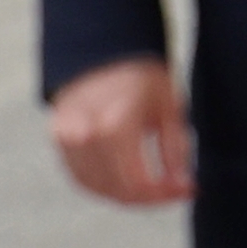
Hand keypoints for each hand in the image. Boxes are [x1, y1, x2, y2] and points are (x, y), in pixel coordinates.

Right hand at [48, 57, 191, 205]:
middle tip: (175, 190)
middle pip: (116, 189)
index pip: (137, 182)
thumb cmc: (144, 76)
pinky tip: (129, 181)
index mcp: (115, 125)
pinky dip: (105, 185)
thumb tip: (181, 186)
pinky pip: (81, 176)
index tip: (189, 189)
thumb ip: (175, 150)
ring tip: (156, 187)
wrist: (103, 50)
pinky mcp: (57, 140)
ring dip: (127, 195)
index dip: (164, 194)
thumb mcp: (170, 108)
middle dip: (149, 197)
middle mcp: (85, 136)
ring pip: (96, 187)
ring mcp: (66, 139)